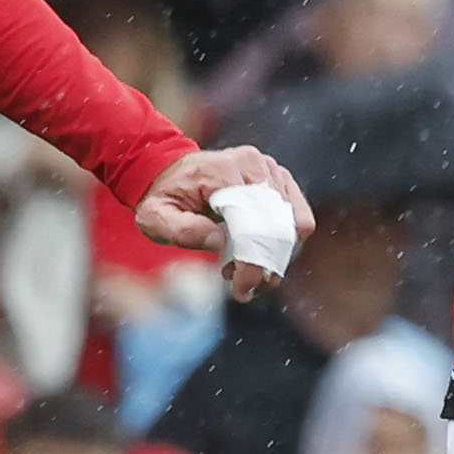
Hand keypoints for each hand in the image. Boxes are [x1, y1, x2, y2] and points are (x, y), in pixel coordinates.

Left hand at [131, 144, 313, 300]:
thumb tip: (219, 240)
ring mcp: (272, 171)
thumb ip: (182, 231)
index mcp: (223, 171)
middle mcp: (254, 165)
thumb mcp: (155, 217)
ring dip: (275, 257)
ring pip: (294, 226)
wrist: (170, 171)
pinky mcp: (281, 181)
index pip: (253, 222)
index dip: (252, 262)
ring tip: (243, 266)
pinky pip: (298, 220)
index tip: (241, 289)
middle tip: (245, 288)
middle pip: (279, 226)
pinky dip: (283, 245)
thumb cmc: (165, 196)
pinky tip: (255, 251)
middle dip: (266, 265)